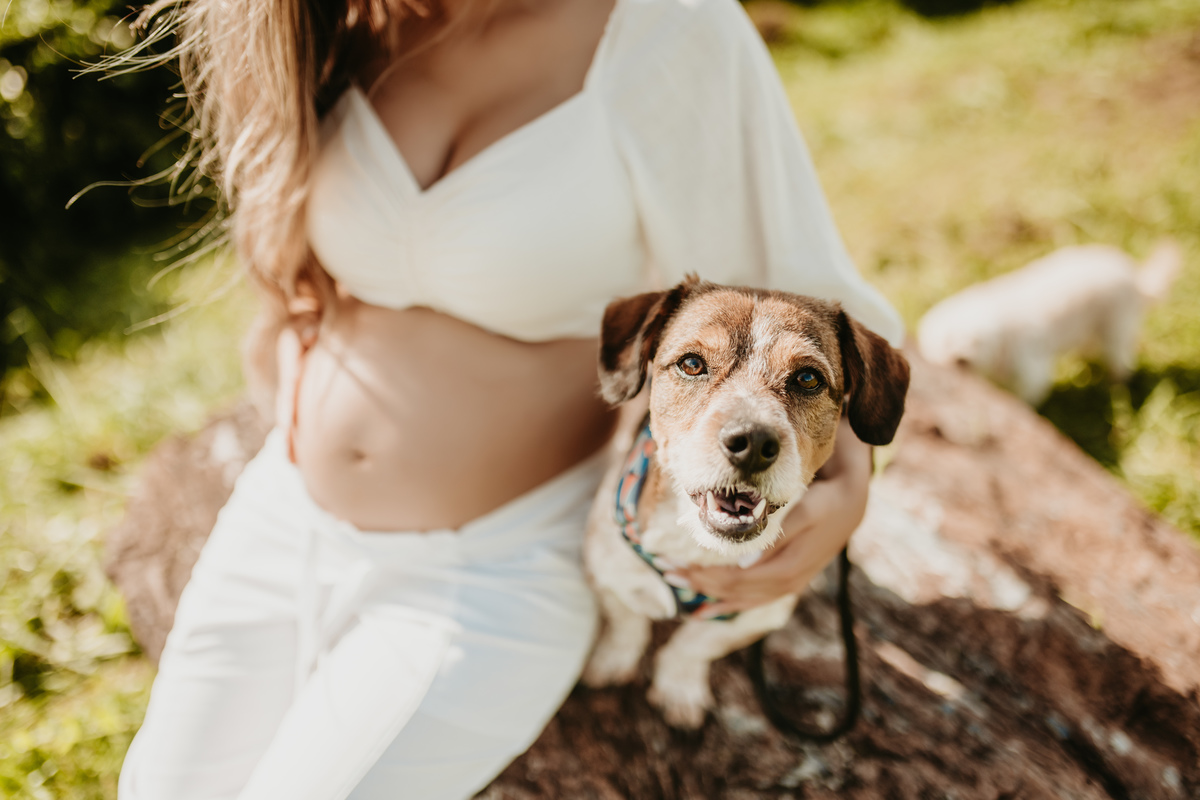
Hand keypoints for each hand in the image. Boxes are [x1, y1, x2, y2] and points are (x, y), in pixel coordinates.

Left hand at [666, 416, 872, 618]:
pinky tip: (708, 607)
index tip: (679, 565)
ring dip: (709, 594)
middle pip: (736, 591)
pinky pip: (754, 599)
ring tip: (678, 584)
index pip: (739, 579)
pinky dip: (730, 603)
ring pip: (743, 598)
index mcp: (789, 566)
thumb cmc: (825, 500)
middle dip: (700, 583)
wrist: (851, 504)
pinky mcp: (788, 581)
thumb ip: (778, 534)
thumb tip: (745, 559)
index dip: (707, 576)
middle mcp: (788, 582)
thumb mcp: (805, 509)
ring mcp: (789, 585)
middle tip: (668, 570)